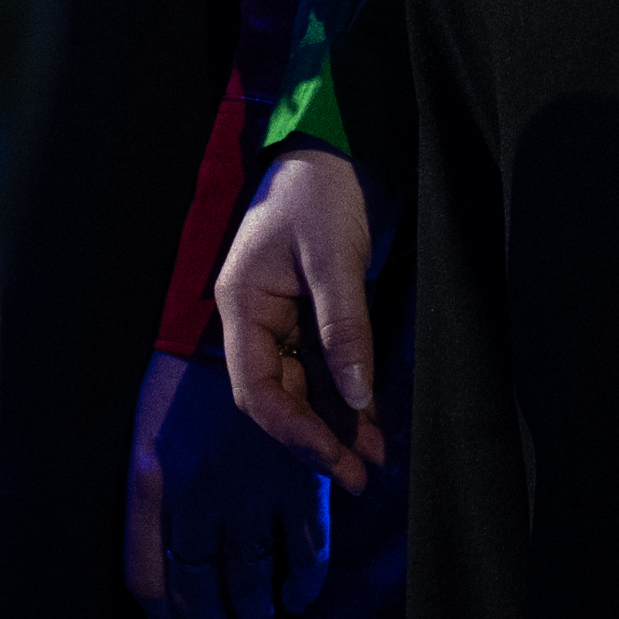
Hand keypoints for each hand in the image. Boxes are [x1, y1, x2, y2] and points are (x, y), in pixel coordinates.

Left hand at [127, 346, 334, 618]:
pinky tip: (298, 595)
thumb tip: (157, 551)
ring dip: (254, 607)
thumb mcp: (146, 430)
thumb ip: (149, 492)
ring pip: (250, 576)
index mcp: (153, 485)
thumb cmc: (183, 369)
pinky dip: (304, 581)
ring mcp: (251, 492)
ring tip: (256, 618)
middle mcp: (198, 499)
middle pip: (200, 587)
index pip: (147, 577)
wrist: (241, 311)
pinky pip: (305, 550)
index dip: (163, 612)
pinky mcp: (298, 481)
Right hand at [217, 151, 389, 487]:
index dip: (293, 429)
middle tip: (360, 474)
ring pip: (307, 387)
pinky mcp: (316, 314)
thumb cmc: (323, 189)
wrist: (342, 144)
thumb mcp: (333, 255)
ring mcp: (287, 318)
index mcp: (242, 306)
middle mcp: (258, 320)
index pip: (256, 388)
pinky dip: (350, 394)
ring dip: (338, 422)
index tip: (335, 457)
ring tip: (375, 457)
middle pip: (281, 396)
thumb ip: (343, 326)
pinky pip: (328, 366)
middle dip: (319, 436)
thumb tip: (357, 397)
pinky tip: (374, 421)